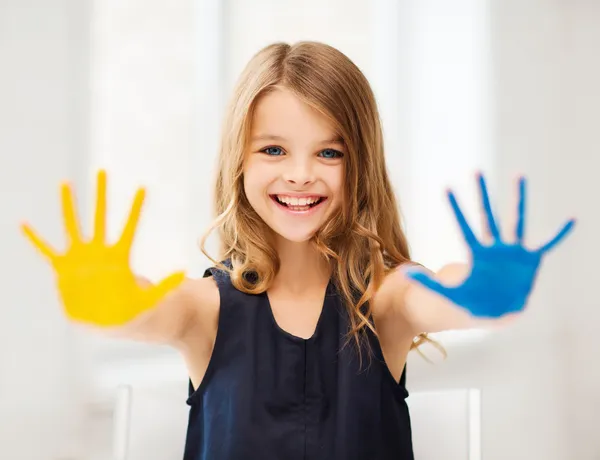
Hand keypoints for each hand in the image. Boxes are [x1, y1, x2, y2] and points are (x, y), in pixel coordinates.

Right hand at [21, 170, 184, 326]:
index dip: (135, 208)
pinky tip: (24, 224)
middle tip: (102, 172)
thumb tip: (183, 272)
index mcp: (119, 257)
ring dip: (69, 205)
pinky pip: (46, 251)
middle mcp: (99, 251)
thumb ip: (164, 286)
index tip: (143, 188)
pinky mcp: (63, 268)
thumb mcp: (150, 299)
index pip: (130, 226)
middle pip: (100, 217)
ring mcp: (80, 257)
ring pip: (73, 225)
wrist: (106, 321)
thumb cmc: (128, 309)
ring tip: (66, 183)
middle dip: (101, 195)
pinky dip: (35, 239)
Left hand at [404, 173, 574, 317]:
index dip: (455, 208)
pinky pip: (548, 244)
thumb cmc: (473, 302)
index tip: (445, 188)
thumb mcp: (449, 294)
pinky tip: (572, 219)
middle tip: (476, 170)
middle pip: (487, 216)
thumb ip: (428, 283)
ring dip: (518, 200)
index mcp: (476, 254)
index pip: (464, 227)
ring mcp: (514, 251)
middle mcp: (495, 247)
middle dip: (482, 194)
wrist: (497, 312)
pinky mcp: (531, 260)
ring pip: (516, 221)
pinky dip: (559, 234)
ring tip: (518, 175)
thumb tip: (402, 273)